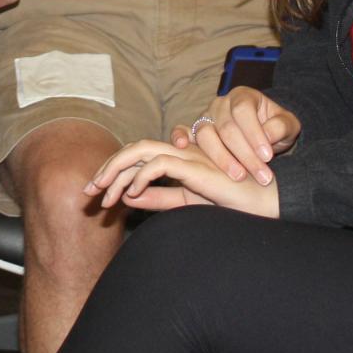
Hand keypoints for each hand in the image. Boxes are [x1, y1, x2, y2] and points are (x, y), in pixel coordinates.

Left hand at [84, 139, 279, 216]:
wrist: (263, 203)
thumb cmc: (230, 202)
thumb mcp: (187, 203)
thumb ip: (159, 198)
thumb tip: (128, 198)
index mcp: (177, 158)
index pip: (137, 156)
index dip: (114, 171)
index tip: (98, 194)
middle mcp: (180, 152)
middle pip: (133, 149)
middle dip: (107, 168)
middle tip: (89, 190)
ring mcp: (188, 156)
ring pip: (141, 151)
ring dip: (117, 170)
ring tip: (104, 192)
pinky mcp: (195, 166)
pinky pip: (160, 164)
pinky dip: (141, 176)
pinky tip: (132, 195)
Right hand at [170, 87, 300, 185]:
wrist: (265, 133)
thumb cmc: (275, 128)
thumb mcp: (288, 125)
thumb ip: (281, 127)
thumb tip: (267, 137)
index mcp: (243, 96)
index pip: (243, 110)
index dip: (254, 133)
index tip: (267, 156)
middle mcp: (221, 104)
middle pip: (226, 127)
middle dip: (245, 154)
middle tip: (261, 176)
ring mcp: (206, 117)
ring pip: (206, 134)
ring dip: (222, 158)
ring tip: (239, 176)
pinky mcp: (195, 132)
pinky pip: (182, 131)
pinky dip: (179, 137)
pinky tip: (182, 148)